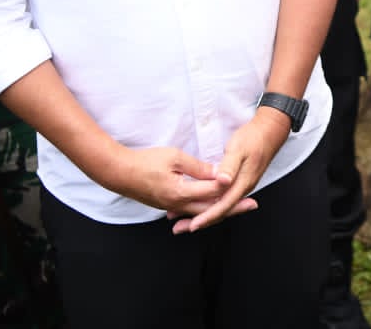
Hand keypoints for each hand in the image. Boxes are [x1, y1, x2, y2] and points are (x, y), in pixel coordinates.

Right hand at [104, 145, 236, 216]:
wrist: (119, 173)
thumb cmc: (145, 161)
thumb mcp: (174, 157)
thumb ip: (198, 167)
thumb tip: (218, 172)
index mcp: (180, 192)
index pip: (212, 192)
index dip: (230, 187)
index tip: (248, 183)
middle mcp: (177, 205)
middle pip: (210, 209)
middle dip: (233, 207)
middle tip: (252, 204)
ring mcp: (171, 207)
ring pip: (201, 213)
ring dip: (220, 211)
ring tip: (238, 207)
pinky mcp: (167, 206)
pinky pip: (190, 211)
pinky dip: (205, 211)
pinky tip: (213, 209)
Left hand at [170, 107, 289, 232]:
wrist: (269, 132)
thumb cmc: (253, 138)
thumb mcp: (239, 148)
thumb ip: (230, 165)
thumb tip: (222, 181)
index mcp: (242, 183)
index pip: (223, 205)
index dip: (207, 216)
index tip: (193, 225)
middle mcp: (242, 189)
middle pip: (221, 211)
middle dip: (201, 221)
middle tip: (179, 228)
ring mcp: (240, 187)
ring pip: (220, 207)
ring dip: (202, 215)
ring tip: (182, 220)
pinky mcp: (237, 183)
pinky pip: (222, 200)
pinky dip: (208, 205)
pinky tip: (197, 205)